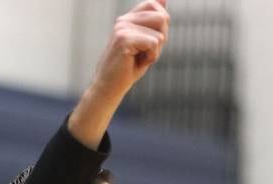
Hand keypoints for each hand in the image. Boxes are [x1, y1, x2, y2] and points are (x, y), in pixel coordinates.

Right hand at [68, 0, 169, 148]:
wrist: (109, 87)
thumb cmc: (127, 68)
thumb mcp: (145, 43)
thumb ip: (154, 21)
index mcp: (127, 18)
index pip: (154, 5)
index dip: (161, 24)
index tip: (149, 42)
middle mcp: (124, 20)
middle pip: (163, 18)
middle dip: (161, 39)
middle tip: (144, 53)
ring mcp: (123, 28)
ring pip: (160, 34)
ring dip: (155, 51)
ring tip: (139, 58)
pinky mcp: (124, 39)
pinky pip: (154, 43)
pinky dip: (151, 57)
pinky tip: (137, 62)